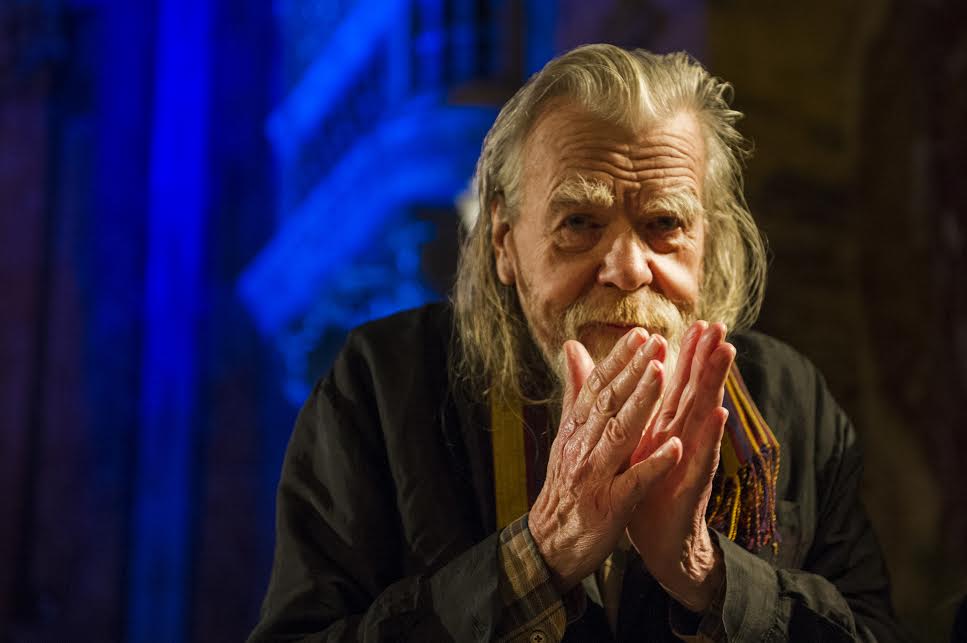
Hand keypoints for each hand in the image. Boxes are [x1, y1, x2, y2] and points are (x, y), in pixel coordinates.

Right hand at [528, 328, 683, 591]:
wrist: (551, 542)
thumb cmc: (565, 485)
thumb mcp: (567, 435)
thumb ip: (575, 391)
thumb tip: (573, 346)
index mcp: (575, 430)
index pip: (597, 387)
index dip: (619, 360)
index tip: (642, 335)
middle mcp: (582, 447)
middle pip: (609, 402)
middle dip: (634, 370)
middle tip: (657, 342)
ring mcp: (595, 476)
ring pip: (620, 433)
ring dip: (640, 402)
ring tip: (661, 374)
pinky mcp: (610, 505)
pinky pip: (634, 481)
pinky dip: (653, 463)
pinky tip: (675, 447)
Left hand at [626, 322, 734, 611]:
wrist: (657, 540)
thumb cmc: (647, 490)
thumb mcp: (636, 446)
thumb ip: (633, 412)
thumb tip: (627, 383)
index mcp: (666, 427)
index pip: (680, 385)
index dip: (688, 355)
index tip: (698, 323)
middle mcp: (683, 438)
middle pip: (696, 391)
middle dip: (708, 358)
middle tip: (720, 325)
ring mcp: (690, 459)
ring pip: (704, 415)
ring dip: (715, 384)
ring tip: (726, 353)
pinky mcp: (691, 484)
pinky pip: (701, 456)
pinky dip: (709, 435)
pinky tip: (719, 414)